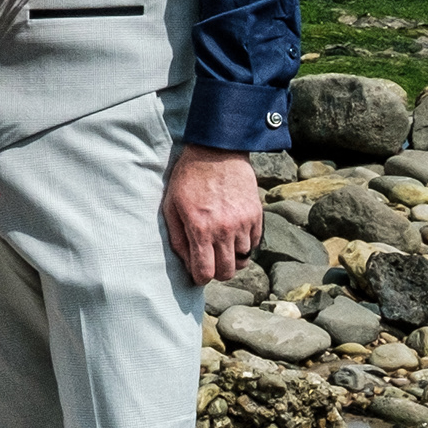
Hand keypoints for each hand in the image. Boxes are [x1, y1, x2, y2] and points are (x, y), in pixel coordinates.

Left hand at [162, 141, 264, 286]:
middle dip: (217, 272)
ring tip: (222, 244)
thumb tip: (186, 262)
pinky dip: (245, 243)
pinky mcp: (256, 214)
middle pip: (227, 272)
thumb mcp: (172, 206)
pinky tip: (234, 233)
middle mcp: (224, 230)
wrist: (217, 150)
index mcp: (200, 229)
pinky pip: (254, 242)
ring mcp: (243, 222)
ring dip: (232, 256)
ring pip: (243, 258)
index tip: (198, 272)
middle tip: (210, 261)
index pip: (205, 272)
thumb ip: (177, 237)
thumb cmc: (189, 177)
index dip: (200, 277)